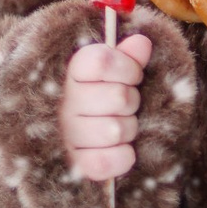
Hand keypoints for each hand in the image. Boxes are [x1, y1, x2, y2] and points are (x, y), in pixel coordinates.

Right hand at [61, 26, 151, 183]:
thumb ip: (128, 55)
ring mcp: (67, 135)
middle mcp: (64, 103)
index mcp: (72, 74)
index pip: (100, 61)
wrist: (76, 135)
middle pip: (119, 97)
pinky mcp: (76, 164)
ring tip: (120, 125)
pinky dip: (122, 157)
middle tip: (124, 105)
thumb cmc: (103, 95)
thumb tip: (142, 43)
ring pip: (116, 130)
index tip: (131, 75)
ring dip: (129, 129)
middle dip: (132, 101)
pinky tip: (119, 148)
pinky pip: (107, 162)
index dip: (126, 67)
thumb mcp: (114, 70)